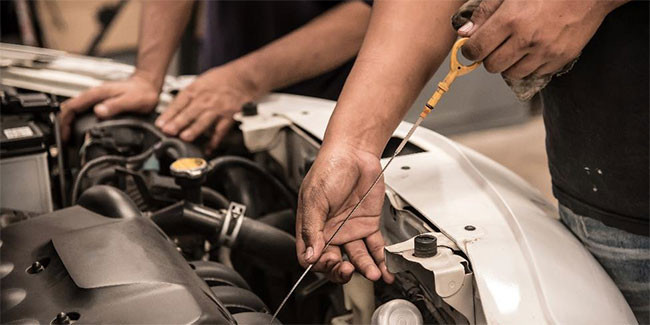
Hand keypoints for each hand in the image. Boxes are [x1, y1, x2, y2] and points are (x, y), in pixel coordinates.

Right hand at [59, 74, 159, 140]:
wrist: (147, 86)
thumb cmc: (141, 92)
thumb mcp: (131, 100)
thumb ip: (115, 106)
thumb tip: (99, 111)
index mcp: (97, 94)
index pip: (72, 106)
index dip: (64, 121)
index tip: (64, 134)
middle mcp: (94, 95)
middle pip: (70, 109)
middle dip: (63, 124)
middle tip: (65, 140)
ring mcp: (97, 99)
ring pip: (76, 110)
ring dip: (70, 123)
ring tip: (71, 138)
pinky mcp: (101, 102)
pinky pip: (84, 111)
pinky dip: (78, 121)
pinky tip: (82, 130)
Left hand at [155, 66, 256, 152]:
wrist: (244, 77)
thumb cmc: (223, 79)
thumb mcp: (201, 81)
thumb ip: (188, 95)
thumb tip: (174, 110)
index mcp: (196, 89)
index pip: (179, 102)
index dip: (169, 114)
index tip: (160, 124)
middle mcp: (206, 99)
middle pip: (189, 112)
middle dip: (177, 122)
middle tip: (168, 131)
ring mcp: (218, 108)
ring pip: (204, 121)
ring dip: (193, 130)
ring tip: (184, 138)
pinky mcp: (229, 116)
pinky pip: (220, 130)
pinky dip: (215, 141)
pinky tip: (208, 148)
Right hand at [296, 144, 393, 283]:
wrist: (355, 152)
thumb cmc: (329, 168)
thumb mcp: (314, 198)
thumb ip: (311, 228)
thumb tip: (310, 254)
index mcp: (312, 226)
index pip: (311, 256)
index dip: (319, 265)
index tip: (330, 263)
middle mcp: (330, 231)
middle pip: (334, 261)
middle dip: (341, 271)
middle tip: (349, 270)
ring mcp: (350, 229)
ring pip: (357, 257)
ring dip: (365, 268)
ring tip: (373, 273)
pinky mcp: (368, 225)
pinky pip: (375, 247)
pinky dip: (381, 259)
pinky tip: (385, 269)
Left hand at [457, 0, 617, 78]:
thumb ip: (485, 12)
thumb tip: (464, 34)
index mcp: (511, 19)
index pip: (477, 49)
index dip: (469, 51)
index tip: (471, 47)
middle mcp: (526, 39)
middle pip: (492, 66)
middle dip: (489, 57)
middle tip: (496, 46)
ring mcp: (545, 52)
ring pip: (512, 74)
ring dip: (509, 63)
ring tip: (516, 47)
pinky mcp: (560, 59)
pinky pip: (534, 74)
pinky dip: (529, 66)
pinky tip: (533, 50)